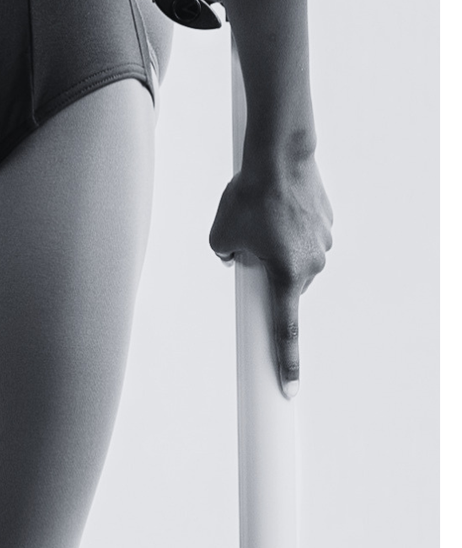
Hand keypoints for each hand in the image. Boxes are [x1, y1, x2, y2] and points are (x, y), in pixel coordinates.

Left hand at [208, 141, 332, 381]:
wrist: (280, 157)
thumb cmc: (246, 197)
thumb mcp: (219, 235)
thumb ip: (226, 259)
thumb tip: (237, 262)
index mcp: (285, 276)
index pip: (284, 330)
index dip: (285, 362)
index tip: (287, 389)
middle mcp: (312, 267)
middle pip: (282, 284)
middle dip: (264, 269)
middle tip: (246, 240)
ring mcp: (324, 246)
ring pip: (292, 258)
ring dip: (275, 244)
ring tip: (260, 213)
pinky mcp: (328, 225)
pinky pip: (302, 235)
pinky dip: (288, 226)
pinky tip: (277, 204)